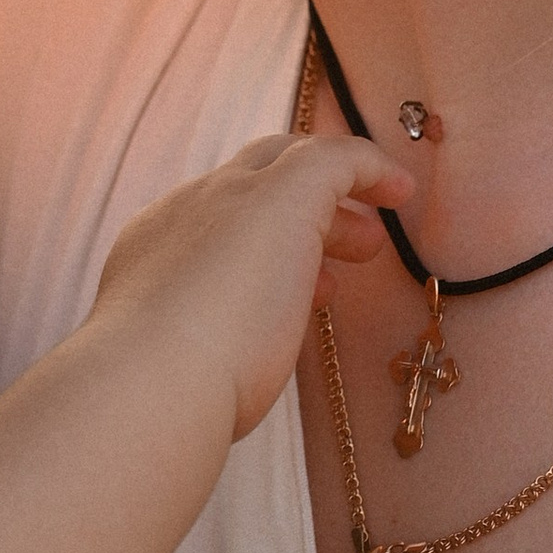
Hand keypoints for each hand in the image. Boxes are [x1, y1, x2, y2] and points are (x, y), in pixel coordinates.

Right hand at [90, 134, 413, 438]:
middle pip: (245, 179)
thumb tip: (230, 370)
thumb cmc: (166, 396)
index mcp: (151, 251)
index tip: (292, 290)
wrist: (151, 379)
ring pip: (285, 165)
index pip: (208, 224)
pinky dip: (369, 166)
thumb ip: (203, 353)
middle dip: (292, 209)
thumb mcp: (182, 365)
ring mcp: (229, 197)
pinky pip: (334, 157)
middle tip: (335, 256)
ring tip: (370, 243)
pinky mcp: (282, 194)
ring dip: (331, 203)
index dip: (252, 247)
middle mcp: (185, 211)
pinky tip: (401, 188)